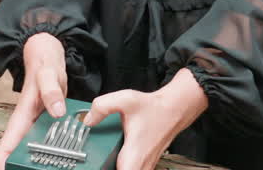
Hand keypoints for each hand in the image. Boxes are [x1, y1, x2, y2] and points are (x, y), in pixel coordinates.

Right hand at [0, 32, 67, 169]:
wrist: (48, 59)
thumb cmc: (44, 66)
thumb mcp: (48, 75)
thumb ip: (51, 91)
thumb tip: (57, 112)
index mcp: (20, 117)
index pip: (5, 148)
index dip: (4, 165)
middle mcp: (26, 125)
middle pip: (19, 155)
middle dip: (23, 166)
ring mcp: (36, 126)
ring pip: (34, 151)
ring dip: (39, 162)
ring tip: (54, 169)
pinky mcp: (48, 124)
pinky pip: (49, 143)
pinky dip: (54, 152)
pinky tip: (67, 159)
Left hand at [82, 68, 208, 169]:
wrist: (173, 108)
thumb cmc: (153, 108)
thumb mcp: (126, 100)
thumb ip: (102, 106)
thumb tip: (88, 119)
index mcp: (134, 155)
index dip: (105, 169)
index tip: (99, 164)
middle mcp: (141, 164)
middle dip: (106, 166)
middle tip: (99, 158)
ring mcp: (145, 166)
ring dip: (116, 165)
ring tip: (105, 157)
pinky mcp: (146, 164)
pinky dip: (124, 165)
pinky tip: (117, 156)